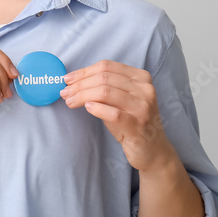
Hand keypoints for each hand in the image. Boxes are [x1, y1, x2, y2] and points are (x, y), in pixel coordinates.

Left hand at [59, 59, 174, 172]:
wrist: (153, 150)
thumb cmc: (131, 123)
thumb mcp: (119, 100)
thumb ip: (104, 87)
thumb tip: (72, 82)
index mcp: (140, 77)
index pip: (107, 66)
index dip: (84, 72)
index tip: (67, 79)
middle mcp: (144, 89)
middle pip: (104, 78)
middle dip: (80, 84)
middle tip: (65, 92)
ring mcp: (143, 106)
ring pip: (105, 92)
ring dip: (82, 96)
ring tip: (69, 102)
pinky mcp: (138, 124)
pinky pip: (113, 113)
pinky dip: (97, 109)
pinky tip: (87, 108)